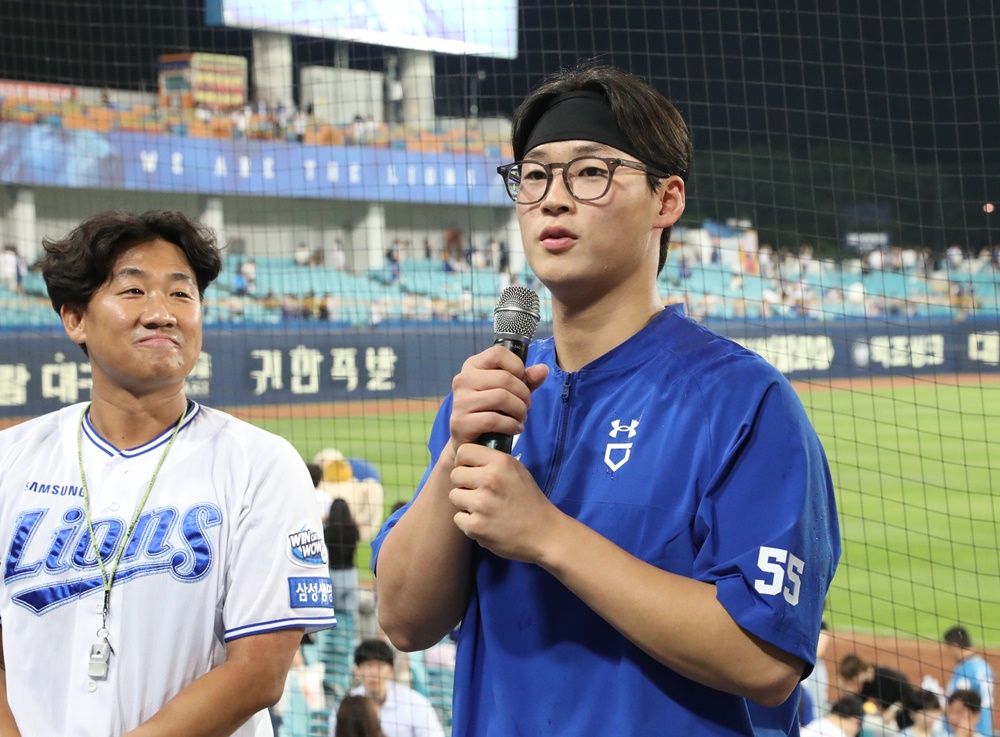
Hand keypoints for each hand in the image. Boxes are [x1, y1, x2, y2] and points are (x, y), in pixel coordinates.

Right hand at [446, 345, 548, 457]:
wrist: (471, 442)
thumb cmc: (491, 410)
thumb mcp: (511, 391)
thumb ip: (527, 379)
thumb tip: (543, 369)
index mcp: (473, 366)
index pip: (498, 353)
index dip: (517, 366)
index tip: (522, 381)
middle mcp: (463, 380)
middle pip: (504, 378)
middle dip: (523, 394)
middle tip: (526, 406)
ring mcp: (460, 401)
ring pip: (501, 398)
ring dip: (519, 410)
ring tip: (521, 417)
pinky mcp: (460, 422)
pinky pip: (493, 419)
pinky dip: (511, 425)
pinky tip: (515, 428)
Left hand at [449, 443, 559, 563]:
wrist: (544, 533)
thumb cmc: (530, 500)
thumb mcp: (517, 470)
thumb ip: (493, 462)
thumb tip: (468, 458)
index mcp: (500, 462)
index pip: (463, 451)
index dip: (465, 462)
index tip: (473, 471)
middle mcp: (489, 480)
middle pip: (455, 475)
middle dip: (464, 484)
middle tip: (479, 492)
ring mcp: (481, 504)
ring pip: (454, 496)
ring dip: (465, 503)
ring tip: (483, 509)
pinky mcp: (476, 526)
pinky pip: (458, 518)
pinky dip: (469, 523)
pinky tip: (485, 523)